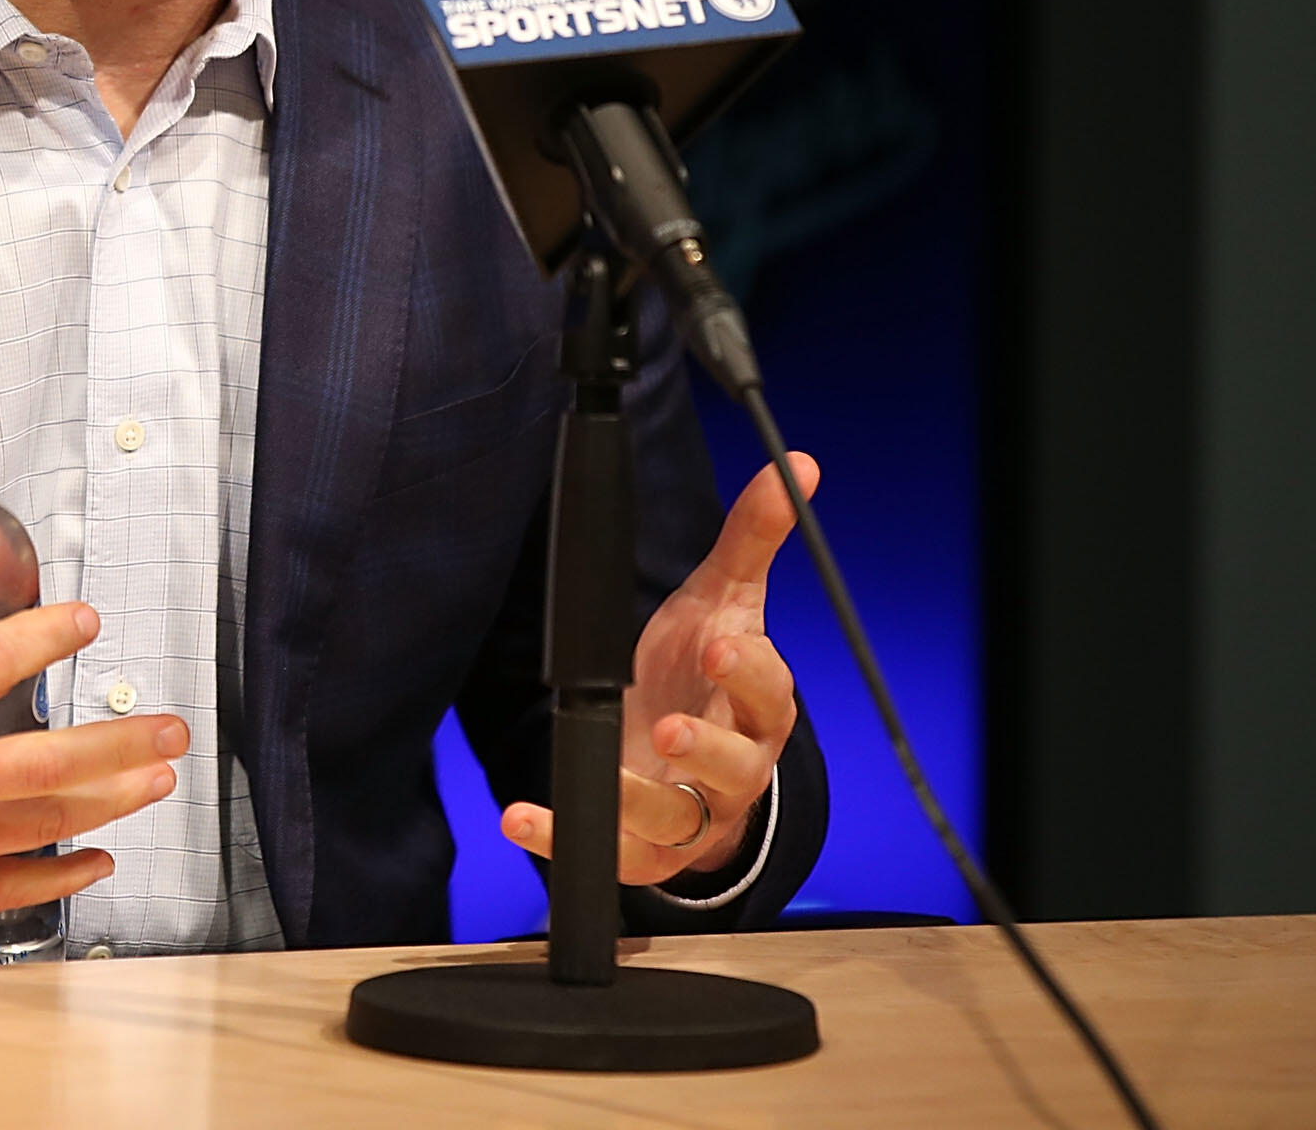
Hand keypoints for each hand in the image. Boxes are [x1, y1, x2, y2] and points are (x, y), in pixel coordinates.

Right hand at [0, 564, 188, 918]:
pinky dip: (61, 877)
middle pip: (40, 768)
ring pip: (37, 829)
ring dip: (109, 802)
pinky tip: (101, 856)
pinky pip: (7, 888)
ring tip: (157, 776)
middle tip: (169, 727)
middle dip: (117, 746)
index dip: (44, 638)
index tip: (86, 619)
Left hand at [500, 452, 816, 885]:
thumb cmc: (705, 677)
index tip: (720, 643)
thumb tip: (797, 464)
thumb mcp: (725, 605)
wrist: (688, 762)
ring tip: (609, 775)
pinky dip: (561, 834)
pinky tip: (518, 816)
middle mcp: (732, 768)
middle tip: (676, 729)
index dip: (748, 671)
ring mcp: (687, 813)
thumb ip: (752, 541)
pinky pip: (607, 851)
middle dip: (706, 749)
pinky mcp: (641, 847)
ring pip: (674, 817)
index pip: (768, 693)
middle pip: (733, 766)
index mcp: (758, 708)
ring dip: (640, 799)